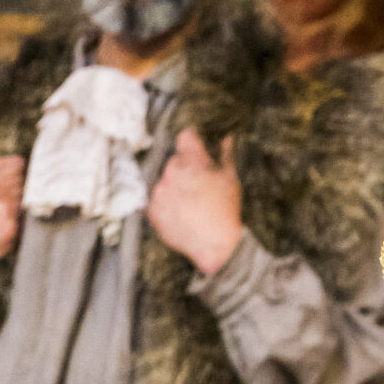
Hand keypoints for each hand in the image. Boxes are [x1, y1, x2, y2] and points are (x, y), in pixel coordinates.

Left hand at [147, 129, 244, 275]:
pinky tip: (182, 213)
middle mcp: (171, 173)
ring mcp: (159, 191)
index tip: (196, 150)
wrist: (214, 246)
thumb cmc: (226, 211)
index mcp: (192, 162)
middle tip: (199, 185)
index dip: (192, 143)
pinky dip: (167, 204)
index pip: (185, 137)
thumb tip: (226, 138)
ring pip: (164, 180)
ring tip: (190, 203)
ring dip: (174, 187)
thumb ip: (225, 155)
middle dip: (184, 169)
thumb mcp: (231, 180)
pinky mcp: (152, 209)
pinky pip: (157, 199)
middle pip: (174, 161)